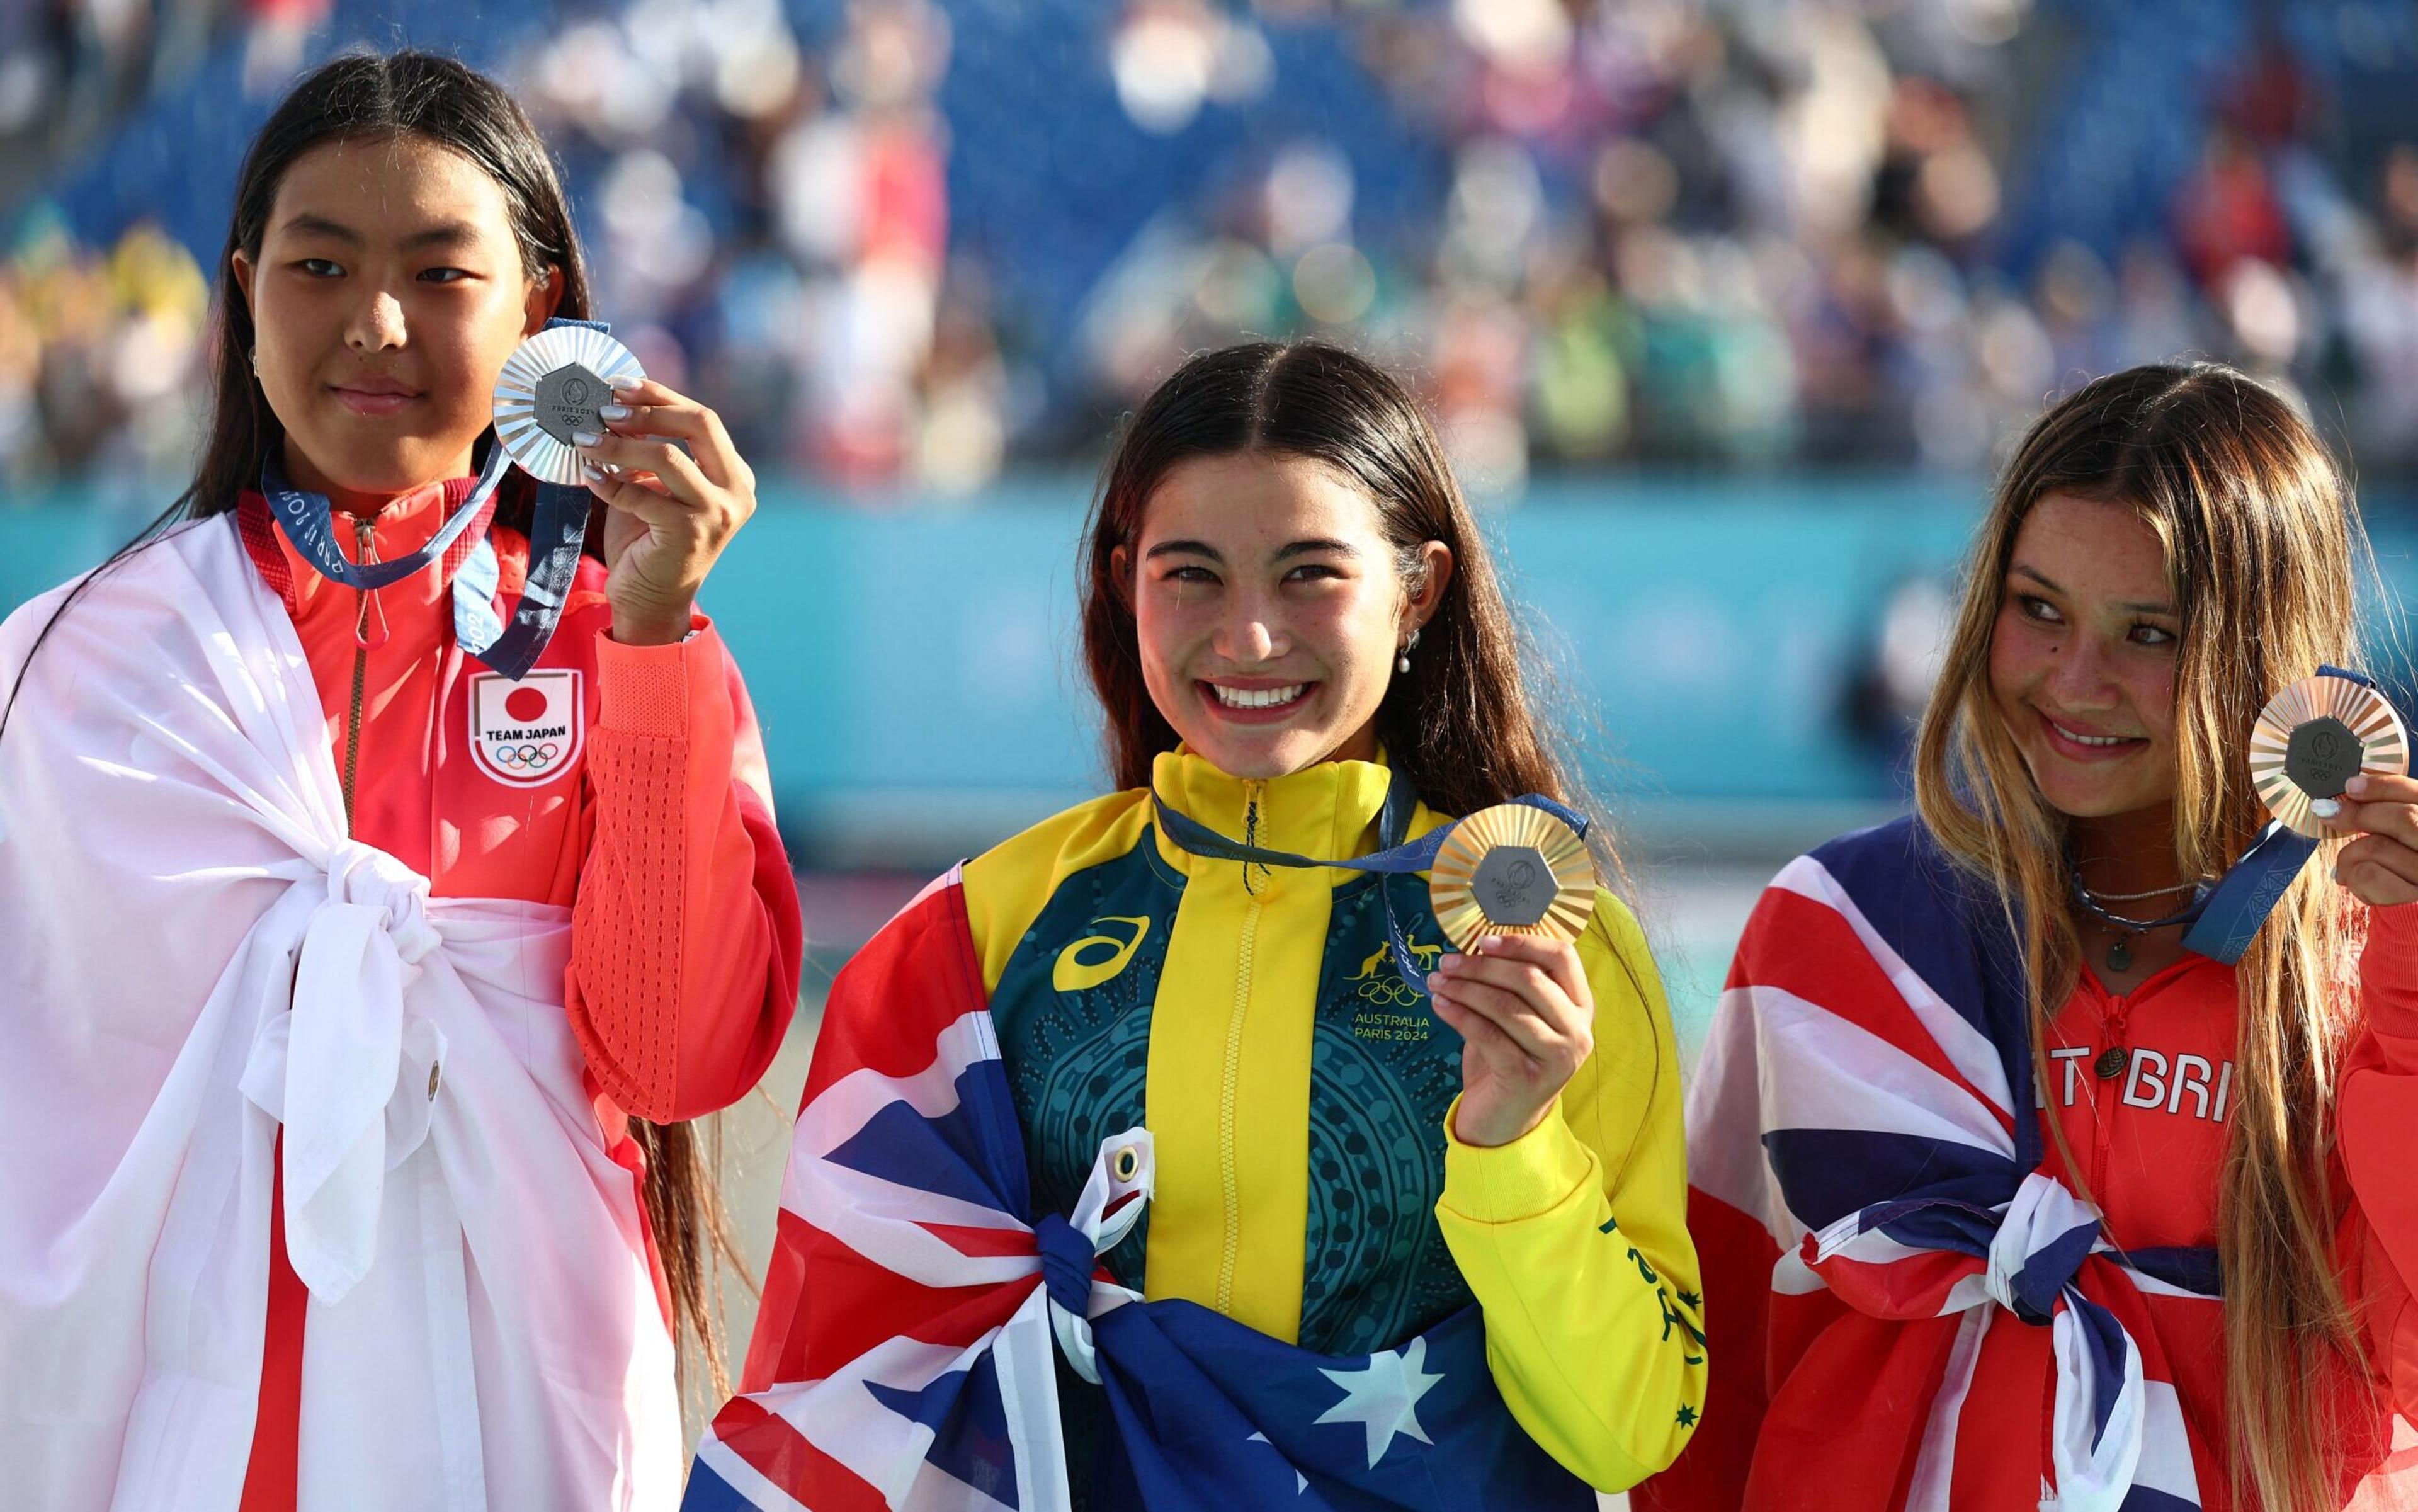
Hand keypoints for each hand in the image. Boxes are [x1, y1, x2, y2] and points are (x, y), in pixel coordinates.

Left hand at [575, 379, 757, 645]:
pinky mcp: (690, 533)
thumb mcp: (656, 487)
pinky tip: (590, 476)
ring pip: (669, 455)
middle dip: (648, 410)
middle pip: (700, 424)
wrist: (652, 602)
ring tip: (585, 441)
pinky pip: (642, 494)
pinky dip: (610, 482)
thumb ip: (650, 450)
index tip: (619, 386)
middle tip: (604, 410)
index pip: (703, 419)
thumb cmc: (650, 540)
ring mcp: (718, 513)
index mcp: (734, 475)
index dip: (661, 396)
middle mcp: (737, 491)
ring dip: (620, 444)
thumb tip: (614, 403)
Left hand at [1427, 934, 1593, 1147]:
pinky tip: (1439, 1005)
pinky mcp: (1527, 1077)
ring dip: (1464, 988)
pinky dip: (1458, 1014)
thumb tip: (1473, 948)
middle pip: (1529, 978)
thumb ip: (1510, 985)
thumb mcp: (1517, 1017)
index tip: (1482, 941)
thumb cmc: (1509, 1059)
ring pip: (1505, 1005)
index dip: (1522, 943)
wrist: (1505, 1121)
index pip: (1562, 957)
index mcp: (1580, 1007)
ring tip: (1437, 981)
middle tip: (1446, 963)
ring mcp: (1557, 1057)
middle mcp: (1578, 1031)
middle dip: (1481, 966)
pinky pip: (1486, 1033)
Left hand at [2322, 772, 2417, 906]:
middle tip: (2327, 813)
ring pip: (2377, 846)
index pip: (2416, 794)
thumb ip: (2390, 817)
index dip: (2382, 786)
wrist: (2414, 923)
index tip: (2350, 786)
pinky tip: (2351, 882)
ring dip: (2348, 855)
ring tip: (2344, 866)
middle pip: (2402, 818)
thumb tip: (2349, 791)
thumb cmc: (2405, 875)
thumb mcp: (2406, 842)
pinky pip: (2368, 875)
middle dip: (2358, 814)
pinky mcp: (2414, 901)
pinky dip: (2351, 877)